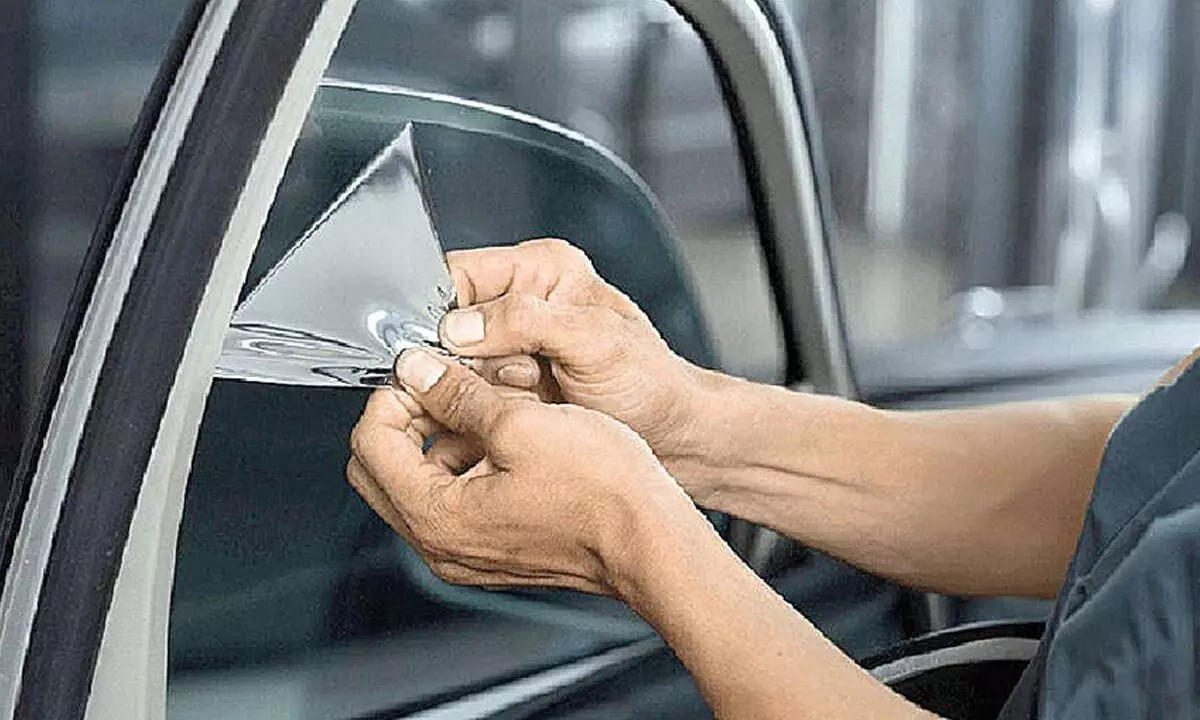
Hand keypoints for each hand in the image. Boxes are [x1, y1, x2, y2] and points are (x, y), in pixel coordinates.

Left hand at [347, 348, 696, 594]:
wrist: (652, 542)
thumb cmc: (604, 494)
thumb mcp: (522, 423)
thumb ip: (457, 395)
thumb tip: (417, 371)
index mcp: (437, 518)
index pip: (371, 444)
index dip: (393, 395)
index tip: (423, 370)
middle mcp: (442, 546)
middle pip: (382, 468)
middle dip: (407, 417)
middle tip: (444, 384)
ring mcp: (467, 553)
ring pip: (419, 482)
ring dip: (440, 437)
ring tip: (490, 405)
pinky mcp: (494, 550)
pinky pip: (455, 500)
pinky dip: (467, 463)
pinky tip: (509, 436)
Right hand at [442, 238, 709, 464]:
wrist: (672, 437)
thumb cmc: (649, 383)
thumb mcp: (593, 341)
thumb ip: (525, 322)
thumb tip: (458, 326)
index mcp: (540, 268)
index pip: (455, 274)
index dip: (439, 313)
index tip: (449, 348)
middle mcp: (520, 303)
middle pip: (445, 327)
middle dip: (471, 362)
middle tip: (522, 378)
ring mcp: (512, 350)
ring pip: (452, 370)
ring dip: (482, 392)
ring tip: (534, 396)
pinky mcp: (508, 390)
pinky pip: (468, 400)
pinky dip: (487, 414)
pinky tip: (525, 416)